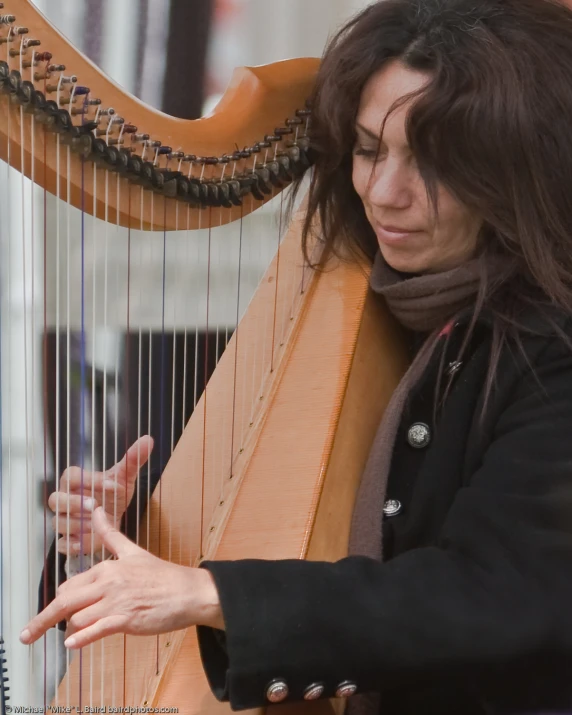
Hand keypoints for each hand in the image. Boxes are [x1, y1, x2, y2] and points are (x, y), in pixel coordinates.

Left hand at [21, 507, 223, 647]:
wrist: (189, 592)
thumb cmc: (162, 575)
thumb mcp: (133, 551)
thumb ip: (110, 534)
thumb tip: (97, 509)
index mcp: (107, 568)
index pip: (68, 587)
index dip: (59, 602)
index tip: (48, 615)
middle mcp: (108, 583)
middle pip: (64, 601)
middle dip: (43, 620)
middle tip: (27, 635)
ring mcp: (117, 602)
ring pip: (78, 619)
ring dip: (72, 631)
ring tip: (75, 638)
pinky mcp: (127, 620)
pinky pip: (96, 630)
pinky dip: (81, 639)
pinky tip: (73, 645)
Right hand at [49, 436, 153, 555]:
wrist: (113, 518)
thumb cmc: (113, 495)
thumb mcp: (124, 478)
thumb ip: (133, 459)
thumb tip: (148, 440)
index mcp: (75, 481)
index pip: (70, 476)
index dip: (87, 480)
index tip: (109, 484)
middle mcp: (65, 500)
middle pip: (55, 500)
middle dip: (73, 504)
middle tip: (95, 506)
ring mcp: (64, 520)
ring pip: (58, 522)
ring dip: (77, 525)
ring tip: (97, 526)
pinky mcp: (67, 540)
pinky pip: (61, 544)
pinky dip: (73, 545)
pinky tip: (87, 542)